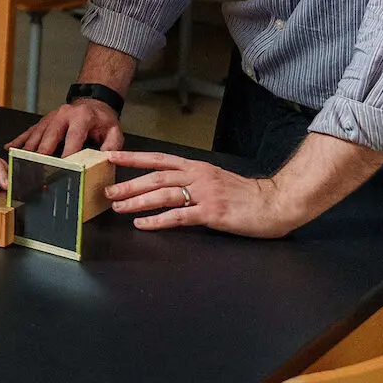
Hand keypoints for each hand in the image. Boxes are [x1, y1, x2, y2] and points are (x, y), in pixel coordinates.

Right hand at [11, 99, 123, 157]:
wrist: (93, 103)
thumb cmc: (102, 120)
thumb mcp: (114, 132)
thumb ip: (111, 146)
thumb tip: (105, 160)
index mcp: (81, 117)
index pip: (73, 138)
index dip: (67, 154)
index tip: (62, 167)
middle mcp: (63, 115)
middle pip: (49, 136)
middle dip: (42, 154)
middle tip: (36, 169)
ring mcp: (51, 117)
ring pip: (36, 134)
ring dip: (28, 150)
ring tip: (21, 163)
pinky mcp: (44, 121)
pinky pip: (30, 131)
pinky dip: (19, 140)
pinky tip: (10, 148)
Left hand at [102, 152, 307, 236]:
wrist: (275, 203)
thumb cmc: (245, 195)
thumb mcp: (216, 180)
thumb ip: (193, 181)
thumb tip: (167, 187)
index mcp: (197, 167)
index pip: (159, 159)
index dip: (133, 158)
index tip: (112, 157)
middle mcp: (198, 176)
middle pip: (156, 178)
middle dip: (129, 184)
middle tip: (108, 192)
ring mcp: (205, 194)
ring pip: (163, 195)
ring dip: (138, 201)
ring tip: (119, 208)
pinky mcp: (212, 213)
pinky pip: (179, 217)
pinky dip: (157, 221)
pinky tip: (143, 224)